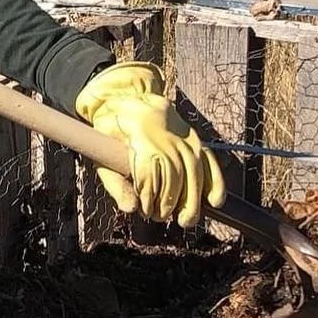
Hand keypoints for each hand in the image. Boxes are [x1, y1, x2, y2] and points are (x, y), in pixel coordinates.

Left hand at [75, 62, 225, 228]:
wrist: (125, 98)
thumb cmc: (110, 132)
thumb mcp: (103, 155)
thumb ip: (115, 183)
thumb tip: (131, 209)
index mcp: (138, 134)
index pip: (150, 172)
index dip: (149, 196)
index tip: (144, 210)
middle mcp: (165, 133)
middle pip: (175, 173)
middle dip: (170, 202)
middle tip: (160, 218)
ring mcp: (183, 133)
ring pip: (194, 170)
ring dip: (192, 200)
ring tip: (184, 219)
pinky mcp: (194, 136)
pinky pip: (209, 160)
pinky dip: (215, 181)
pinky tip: (214, 201)